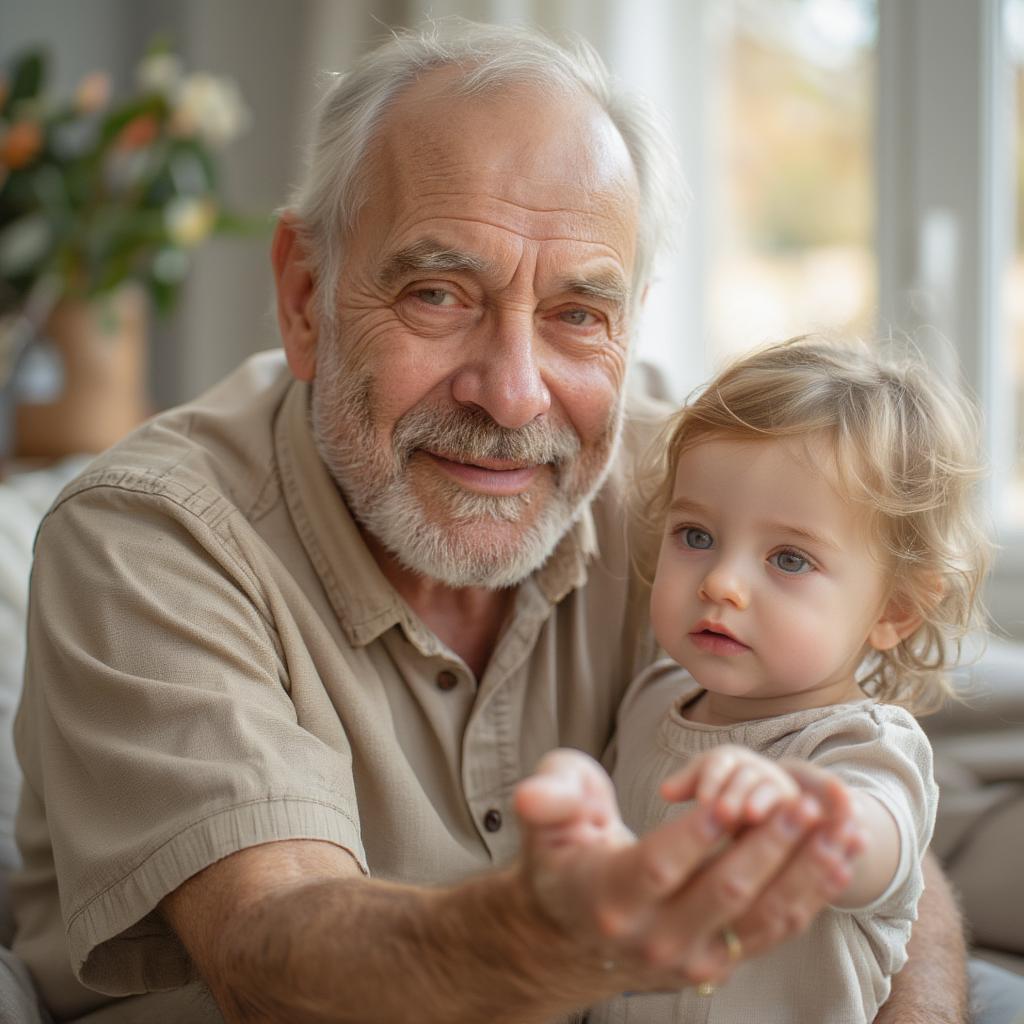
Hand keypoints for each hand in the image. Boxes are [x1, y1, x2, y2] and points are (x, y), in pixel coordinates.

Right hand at [513, 748, 859, 996]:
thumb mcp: (547, 819)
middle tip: (805, 801)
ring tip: (842, 828)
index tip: (733, 799)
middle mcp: (651, 938)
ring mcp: (690, 958)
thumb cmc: (565, 856)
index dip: (698, 835)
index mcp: (608, 895)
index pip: (660, 866)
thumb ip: (548, 799)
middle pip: (721, 893)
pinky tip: (839, 857)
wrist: (570, 934)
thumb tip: (530, 795)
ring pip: (759, 917)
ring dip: (806, 872)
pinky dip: (810, 894)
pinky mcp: (718, 962)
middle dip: (768, 846)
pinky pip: (773, 930)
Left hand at [660, 744, 800, 827]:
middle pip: (746, 774)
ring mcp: (778, 787)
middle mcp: (756, 769)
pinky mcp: (796, 809)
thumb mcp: (705, 788)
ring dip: (759, 801)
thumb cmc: (724, 795)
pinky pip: (795, 810)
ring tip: (749, 816)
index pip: (719, 762)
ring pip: (771, 790)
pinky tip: (784, 834)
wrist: (764, 804)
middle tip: (723, 812)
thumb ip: (687, 786)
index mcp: (729, 761)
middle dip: (734, 792)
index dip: (711, 778)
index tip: (702, 800)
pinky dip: (788, 818)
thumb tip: (665, 791)